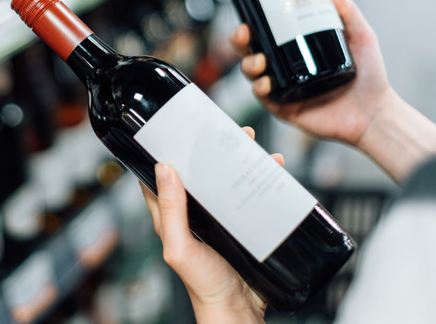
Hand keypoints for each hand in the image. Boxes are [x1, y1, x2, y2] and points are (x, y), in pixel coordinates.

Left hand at [140, 127, 277, 323]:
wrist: (239, 310)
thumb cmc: (203, 285)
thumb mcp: (179, 247)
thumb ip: (170, 210)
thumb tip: (164, 169)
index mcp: (171, 216)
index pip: (161, 177)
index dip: (166, 151)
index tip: (176, 130)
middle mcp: (194, 213)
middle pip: (199, 171)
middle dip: (209, 148)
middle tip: (223, 130)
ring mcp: (219, 217)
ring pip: (226, 178)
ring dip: (237, 158)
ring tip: (250, 142)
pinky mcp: (242, 223)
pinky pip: (250, 194)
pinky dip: (261, 178)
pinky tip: (273, 168)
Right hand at [230, 0, 390, 146]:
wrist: (376, 113)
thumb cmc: (370, 77)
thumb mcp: (361, 36)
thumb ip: (347, 10)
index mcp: (298, 48)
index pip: (267, 33)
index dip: (252, 24)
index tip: (249, 16)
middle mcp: (287, 67)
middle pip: (251, 51)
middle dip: (240, 42)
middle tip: (245, 35)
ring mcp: (283, 87)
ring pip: (252, 73)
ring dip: (248, 64)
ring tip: (261, 61)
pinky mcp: (284, 107)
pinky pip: (263, 97)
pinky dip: (259, 88)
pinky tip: (267, 83)